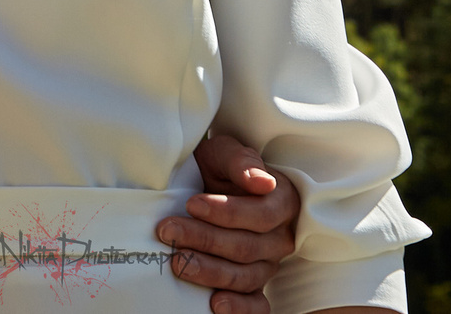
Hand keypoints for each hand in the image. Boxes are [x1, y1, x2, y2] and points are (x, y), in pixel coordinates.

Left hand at [156, 132, 300, 313]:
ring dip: (208, 272)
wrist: (204, 184)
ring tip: (177, 263)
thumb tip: (262, 181)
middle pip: (246, 247)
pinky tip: (215, 305)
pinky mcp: (254, 286)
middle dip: (204, 240)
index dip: (226, 212)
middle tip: (168, 231)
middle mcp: (280, 238)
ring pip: (244, 276)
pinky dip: (239, 308)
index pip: (260, 214)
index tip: (192, 203)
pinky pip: (255, 306)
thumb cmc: (218, 167)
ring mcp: (268, 265)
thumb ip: (241, 160)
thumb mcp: (225, 152)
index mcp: (282, 201)